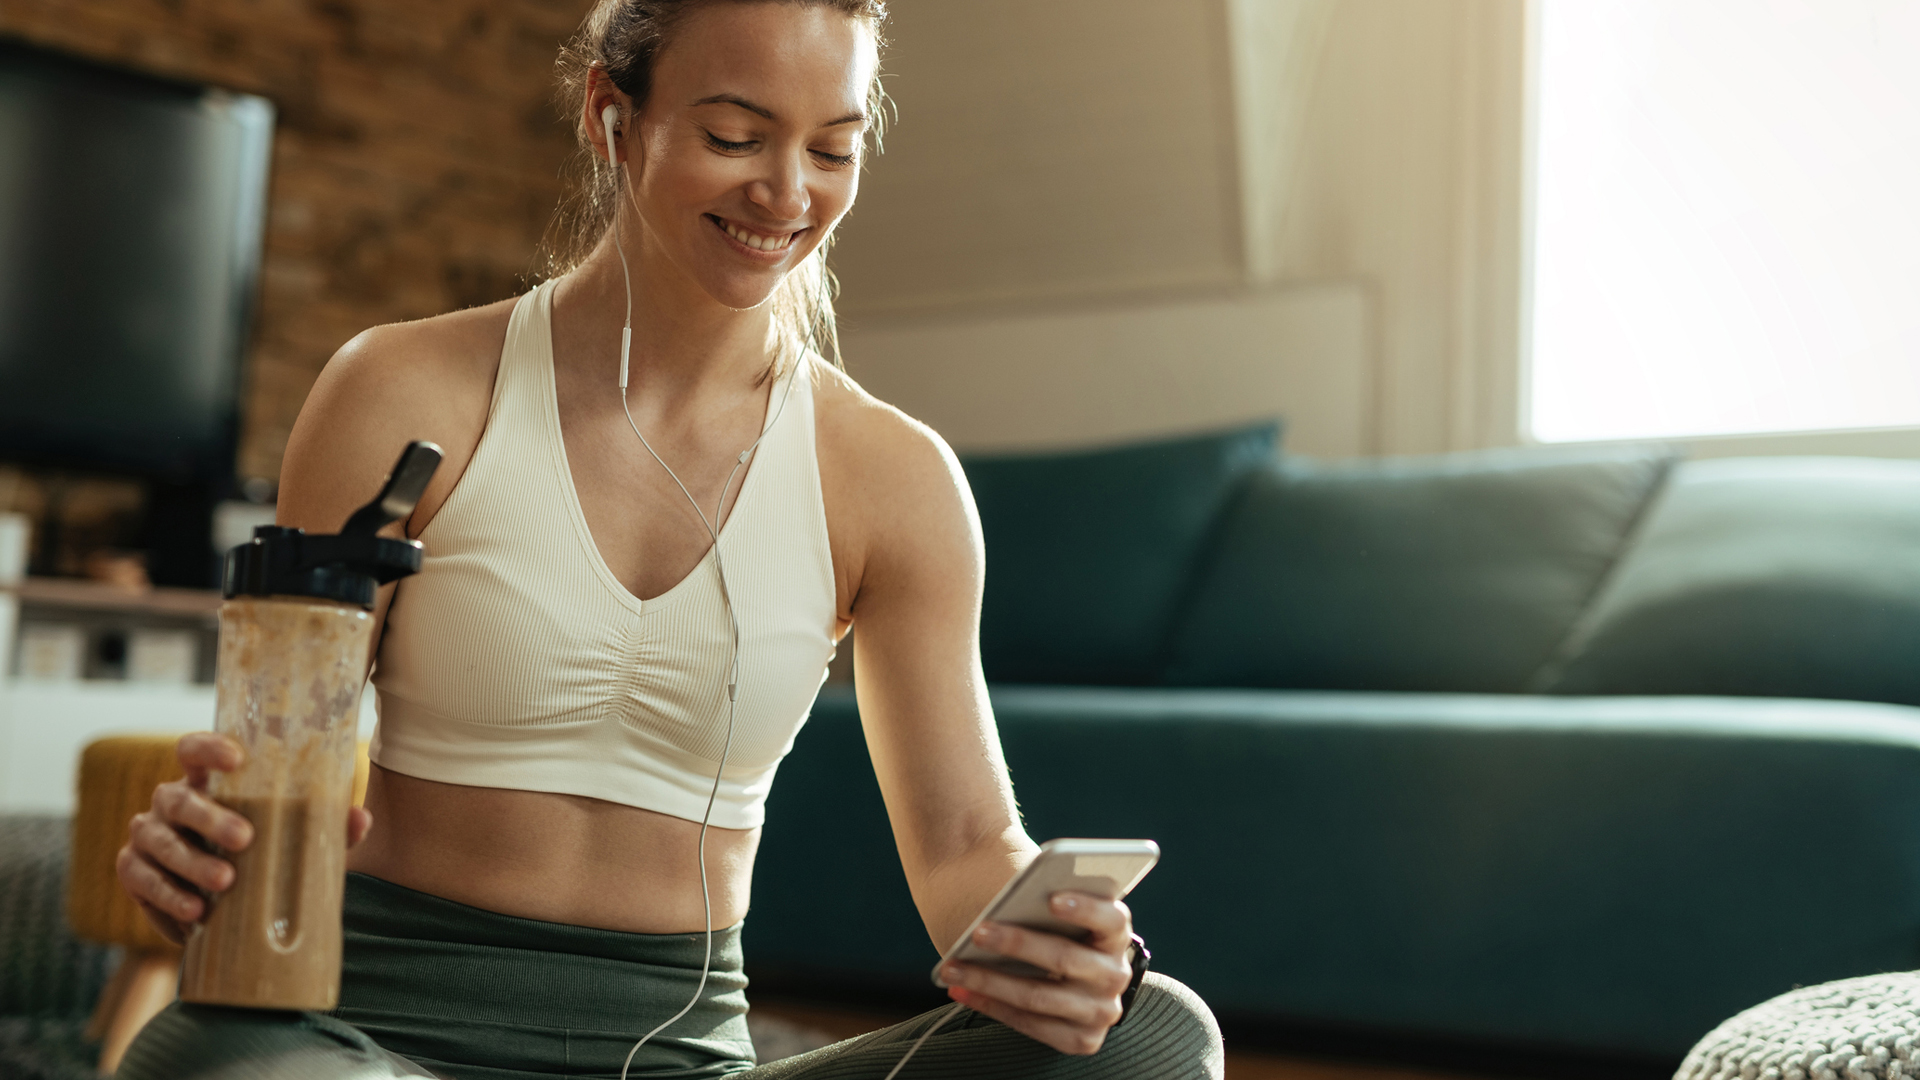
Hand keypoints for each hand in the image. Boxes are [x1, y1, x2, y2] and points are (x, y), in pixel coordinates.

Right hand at [114, 732, 373, 944]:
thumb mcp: (293, 838)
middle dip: (209, 817)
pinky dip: (168, 896)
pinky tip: (194, 912)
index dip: (209, 748)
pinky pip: (141, 880)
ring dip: (190, 862)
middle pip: (178, 798)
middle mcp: (170, 802)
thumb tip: (360, 819)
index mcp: (207, 782)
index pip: (193, 749)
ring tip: (225, 882)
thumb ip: (323, 826)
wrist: (224, 905)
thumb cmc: (261, 852)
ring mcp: (147, 835)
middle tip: (245, 838)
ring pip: (158, 840)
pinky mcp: (133, 872)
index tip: (238, 758)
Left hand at [938, 892, 1134, 1055]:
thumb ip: (1049, 904)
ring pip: (1038, 996)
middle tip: (978, 932)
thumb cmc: (1060, 935)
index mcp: (1116, 935)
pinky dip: (991, 1006)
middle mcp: (1115, 975)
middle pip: (1065, 958)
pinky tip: (962, 990)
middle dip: (1017, 944)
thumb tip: (1009, 895)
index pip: (1111, 918)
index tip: (1051, 898)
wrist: (1079, 984)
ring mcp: (1101, 1011)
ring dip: (989, 981)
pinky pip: (1030, 1024)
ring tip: (952, 967)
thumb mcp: (1064, 917)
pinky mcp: (1083, 1039)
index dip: (1085, 908)